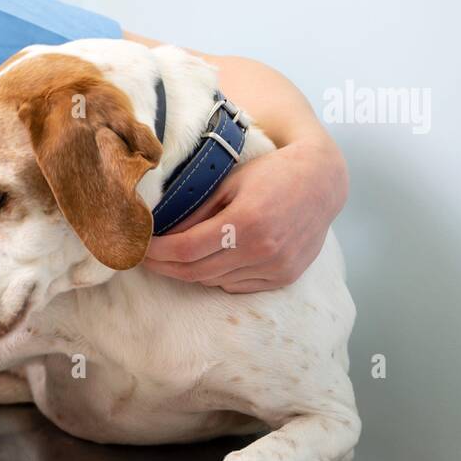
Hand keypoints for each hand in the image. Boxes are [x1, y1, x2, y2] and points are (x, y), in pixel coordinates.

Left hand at [141, 139, 346, 292]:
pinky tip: (212, 259)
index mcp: (246, 222)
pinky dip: (218, 276)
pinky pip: (236, 286)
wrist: (321, 183)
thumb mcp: (228, 182)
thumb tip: (160, 231)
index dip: (156, 252)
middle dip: (165, 267)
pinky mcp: (283, 278)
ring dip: (190, 272)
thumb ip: (196, 210)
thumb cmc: (271, 174)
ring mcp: (275, 268)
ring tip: (175, 257)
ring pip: (214, 281)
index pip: (185, 249)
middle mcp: (262, 250)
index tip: (139, 247)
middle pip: (195, 272)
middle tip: (147, 258)